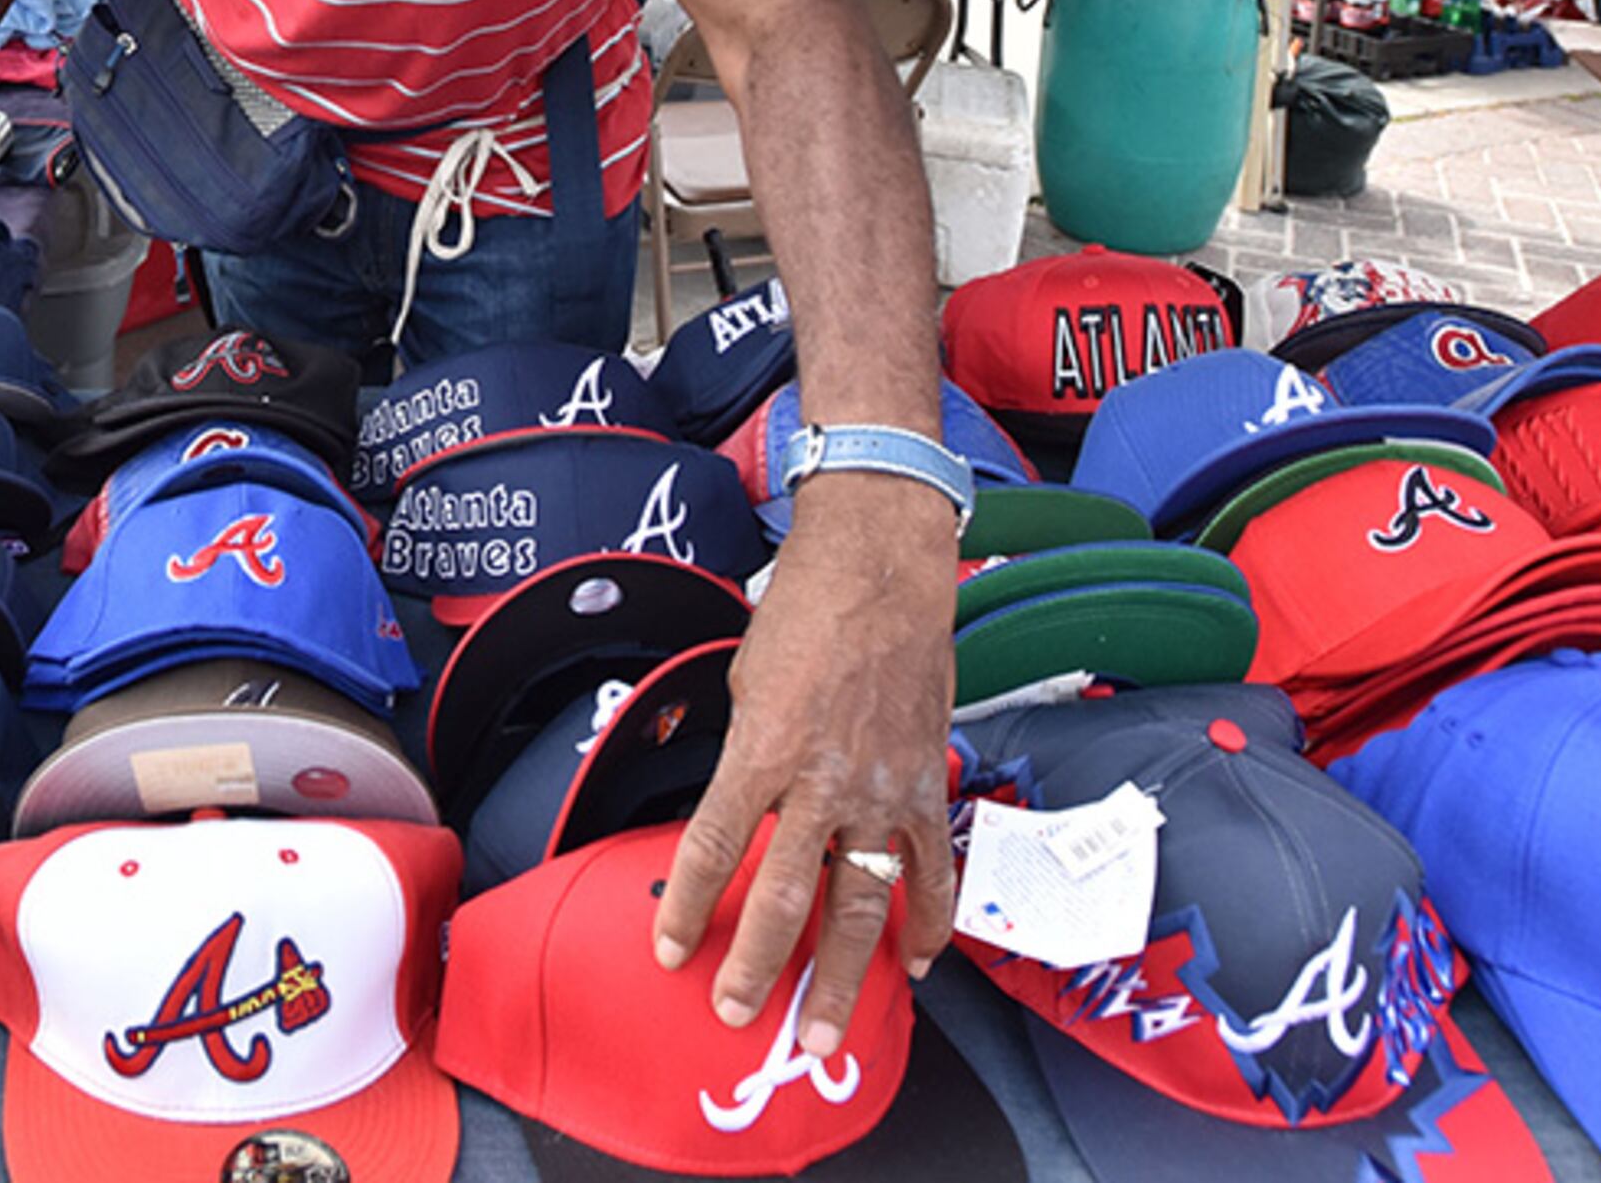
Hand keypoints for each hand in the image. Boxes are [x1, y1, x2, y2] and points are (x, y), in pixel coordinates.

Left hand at [655, 475, 959, 1055]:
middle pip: (786, 896)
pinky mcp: (925, 784)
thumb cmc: (805, 614)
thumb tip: (740, 811)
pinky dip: (926, 923)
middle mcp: (822, 780)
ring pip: (861, 903)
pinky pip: (931, 869)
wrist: (881, 569)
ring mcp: (881, 788)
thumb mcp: (746, 682)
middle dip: (757, 966)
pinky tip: (912, 966)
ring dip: (839, 976)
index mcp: (762, 749)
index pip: (711, 847)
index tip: (670, 953)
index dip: (688, 908)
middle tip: (736, 1014)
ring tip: (818, 1030)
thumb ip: (746, 754)